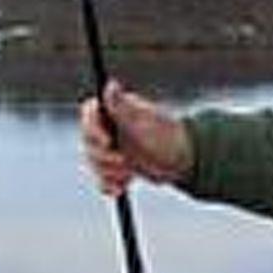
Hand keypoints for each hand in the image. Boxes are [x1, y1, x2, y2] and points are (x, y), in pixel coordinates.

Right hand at [80, 80, 191, 195]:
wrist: (185, 161)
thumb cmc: (167, 136)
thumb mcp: (143, 122)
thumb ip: (122, 106)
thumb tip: (110, 84)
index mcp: (115, 112)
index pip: (89, 114)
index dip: (93, 129)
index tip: (108, 142)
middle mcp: (110, 128)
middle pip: (88, 141)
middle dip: (103, 156)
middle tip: (123, 163)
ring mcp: (112, 148)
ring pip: (94, 161)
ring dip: (107, 172)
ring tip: (128, 174)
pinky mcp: (116, 166)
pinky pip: (102, 177)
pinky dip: (108, 185)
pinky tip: (120, 189)